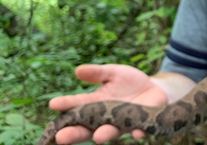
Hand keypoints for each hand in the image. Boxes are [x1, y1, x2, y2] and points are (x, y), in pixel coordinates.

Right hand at [49, 64, 167, 143]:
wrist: (153, 89)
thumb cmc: (128, 81)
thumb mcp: (113, 72)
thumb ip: (97, 73)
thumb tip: (78, 70)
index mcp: (95, 103)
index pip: (76, 105)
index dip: (65, 105)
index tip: (53, 104)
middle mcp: (105, 117)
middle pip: (86, 128)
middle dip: (74, 133)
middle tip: (60, 137)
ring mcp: (122, 122)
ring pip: (111, 132)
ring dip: (104, 135)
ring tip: (98, 137)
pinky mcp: (140, 123)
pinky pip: (138, 130)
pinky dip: (137, 132)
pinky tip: (137, 133)